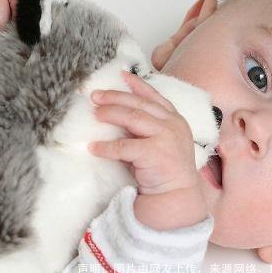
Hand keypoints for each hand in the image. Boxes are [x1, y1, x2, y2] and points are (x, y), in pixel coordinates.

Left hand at [88, 71, 207, 229]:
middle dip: (116, 97)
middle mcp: (173, 124)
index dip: (138, 84)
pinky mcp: (155, 153)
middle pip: (140, 103)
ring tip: (94, 114)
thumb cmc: (166, 172)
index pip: (155, 96)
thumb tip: (119, 115)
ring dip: (111, 113)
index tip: (121, 75)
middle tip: (95, 95)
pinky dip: (106, 147)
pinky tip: (93, 148)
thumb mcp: (161, 143)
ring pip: (133, 117)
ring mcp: (166, 137)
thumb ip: (147, 129)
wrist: (178, 197)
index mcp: (175, 120)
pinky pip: (124, 147)